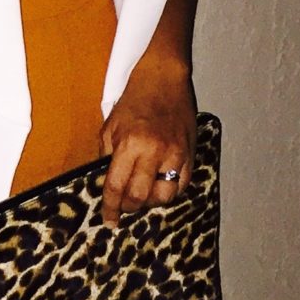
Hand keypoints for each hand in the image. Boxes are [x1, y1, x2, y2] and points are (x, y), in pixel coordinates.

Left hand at [98, 68, 195, 227]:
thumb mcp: (111, 127)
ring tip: (142, 194)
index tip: (109, 220)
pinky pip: (182, 185)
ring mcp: (176, 154)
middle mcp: (155, 152)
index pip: (116, 186)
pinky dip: (170, 191)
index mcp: (130, 144)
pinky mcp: (191, 153)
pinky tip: (160, 185)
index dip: (110, 207)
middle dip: (129, 207)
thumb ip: (108, 157)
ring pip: (165, 196)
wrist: (165, 78)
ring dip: (151, 201)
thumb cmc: (135, 100)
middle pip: (140, 197)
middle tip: (123, 206)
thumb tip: (107, 185)